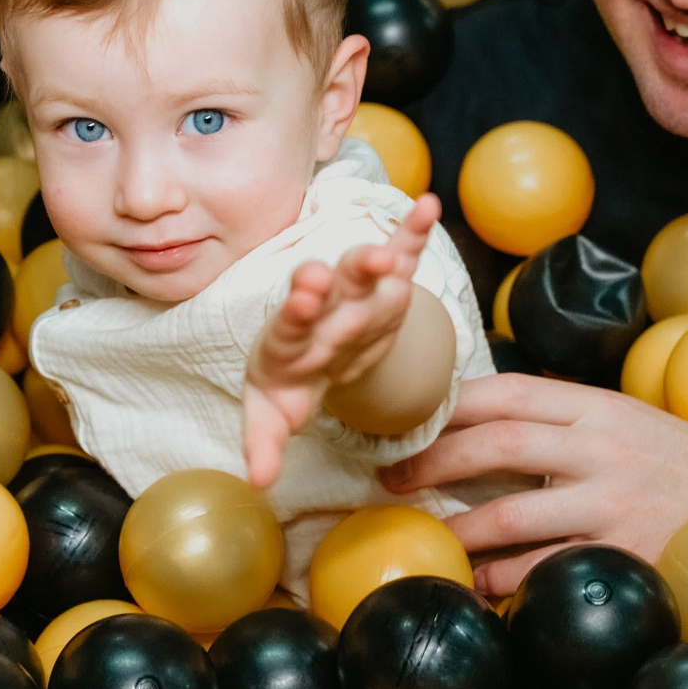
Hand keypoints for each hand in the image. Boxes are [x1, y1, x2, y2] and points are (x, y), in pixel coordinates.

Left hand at [242, 194, 441, 488]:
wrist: (308, 355)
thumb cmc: (288, 384)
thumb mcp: (272, 415)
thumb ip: (265, 444)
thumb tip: (257, 482)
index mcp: (288, 341)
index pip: (291, 324)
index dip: (297, 312)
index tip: (302, 298)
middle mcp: (320, 310)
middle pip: (330, 293)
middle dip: (340, 281)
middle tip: (347, 265)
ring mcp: (350, 293)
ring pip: (362, 272)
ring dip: (374, 258)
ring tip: (385, 250)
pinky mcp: (381, 284)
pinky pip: (399, 254)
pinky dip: (413, 232)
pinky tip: (430, 206)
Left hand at [379, 373, 687, 594]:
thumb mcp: (633, 423)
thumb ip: (571, 420)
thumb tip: (491, 418)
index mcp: (600, 407)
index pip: (509, 392)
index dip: (450, 405)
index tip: (407, 420)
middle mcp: (603, 447)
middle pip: (497, 442)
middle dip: (433, 458)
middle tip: (391, 476)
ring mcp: (612, 501)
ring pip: (511, 510)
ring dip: (459, 525)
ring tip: (426, 533)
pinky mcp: (622, 553)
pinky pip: (545, 568)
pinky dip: (502, 579)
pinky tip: (476, 584)